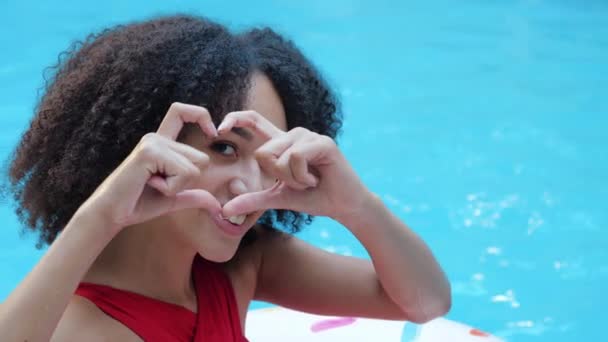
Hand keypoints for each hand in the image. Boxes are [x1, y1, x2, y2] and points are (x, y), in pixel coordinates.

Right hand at [78, 103, 220, 234]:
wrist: (112, 214)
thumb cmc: (138, 204)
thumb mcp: (173, 199)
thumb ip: (194, 196)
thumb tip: (217, 206)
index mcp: (163, 143)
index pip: (182, 112)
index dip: (201, 115)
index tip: (213, 133)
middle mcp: (157, 137)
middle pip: (202, 159)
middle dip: (188, 181)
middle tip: (159, 184)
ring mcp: (153, 142)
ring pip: (194, 168)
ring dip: (178, 185)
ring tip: (152, 184)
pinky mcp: (149, 152)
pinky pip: (183, 172)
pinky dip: (171, 187)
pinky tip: (149, 184)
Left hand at [219, 110, 370, 221]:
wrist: (343, 206)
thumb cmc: (313, 199)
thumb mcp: (278, 199)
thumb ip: (252, 200)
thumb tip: (225, 210)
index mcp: (282, 144)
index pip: (254, 120)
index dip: (235, 118)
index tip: (218, 129)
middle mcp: (294, 135)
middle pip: (263, 153)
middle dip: (277, 177)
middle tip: (298, 183)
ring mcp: (308, 136)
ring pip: (280, 156)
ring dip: (292, 179)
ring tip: (310, 181)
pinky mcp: (322, 142)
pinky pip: (296, 157)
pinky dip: (302, 176)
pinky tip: (317, 179)